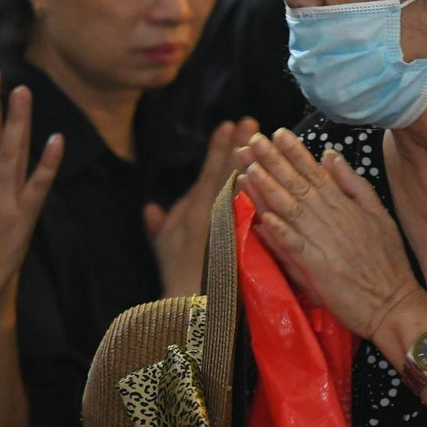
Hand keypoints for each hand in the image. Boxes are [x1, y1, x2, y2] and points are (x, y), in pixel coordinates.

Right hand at [146, 119, 256, 297]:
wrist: (193, 304)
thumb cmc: (176, 276)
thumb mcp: (161, 248)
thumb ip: (157, 225)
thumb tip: (151, 207)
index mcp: (196, 208)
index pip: (210, 170)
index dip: (219, 148)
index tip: (228, 125)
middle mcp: (215, 210)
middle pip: (231, 171)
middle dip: (241, 145)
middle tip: (252, 122)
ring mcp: (232, 222)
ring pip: (246, 185)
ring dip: (256, 161)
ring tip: (266, 140)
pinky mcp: (246, 235)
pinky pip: (258, 208)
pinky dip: (266, 191)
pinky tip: (275, 176)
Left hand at [238, 130, 423, 343]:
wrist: (394, 303)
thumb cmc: (387, 262)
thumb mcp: (379, 214)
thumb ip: (353, 184)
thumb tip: (330, 155)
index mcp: (345, 206)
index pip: (315, 173)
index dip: (295, 152)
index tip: (277, 133)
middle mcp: (332, 219)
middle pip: (298, 185)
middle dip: (273, 161)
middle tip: (253, 140)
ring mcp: (324, 243)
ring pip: (292, 210)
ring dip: (269, 188)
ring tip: (249, 167)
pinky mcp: (318, 268)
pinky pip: (295, 246)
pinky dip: (280, 231)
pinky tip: (263, 216)